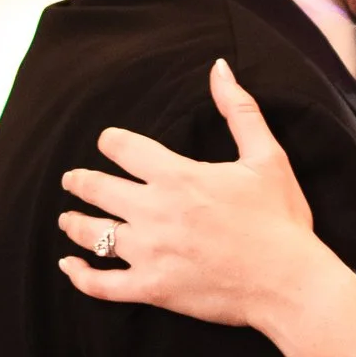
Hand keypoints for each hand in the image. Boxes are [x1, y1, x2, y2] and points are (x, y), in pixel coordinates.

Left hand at [58, 63, 322, 327]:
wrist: (289, 283)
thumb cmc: (281, 220)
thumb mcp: (267, 157)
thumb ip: (239, 110)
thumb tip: (220, 68)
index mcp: (177, 176)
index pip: (123, 148)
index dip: (110, 142)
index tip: (108, 142)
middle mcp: (154, 211)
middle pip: (97, 188)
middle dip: (79, 181)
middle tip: (71, 180)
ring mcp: (150, 252)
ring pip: (93, 233)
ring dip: (74, 223)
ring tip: (66, 219)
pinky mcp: (153, 288)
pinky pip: (102, 284)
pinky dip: (80, 275)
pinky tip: (69, 266)